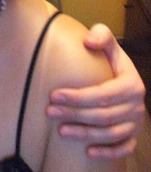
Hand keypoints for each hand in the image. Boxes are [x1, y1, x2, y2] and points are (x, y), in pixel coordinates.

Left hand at [46, 23, 145, 158]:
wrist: (122, 75)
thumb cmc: (110, 58)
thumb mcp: (108, 42)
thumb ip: (100, 34)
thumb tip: (88, 41)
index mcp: (131, 83)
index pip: (103, 94)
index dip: (78, 97)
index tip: (54, 94)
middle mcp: (136, 105)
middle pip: (103, 115)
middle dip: (74, 114)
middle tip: (50, 111)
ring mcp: (136, 123)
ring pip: (110, 133)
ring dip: (84, 134)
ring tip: (60, 131)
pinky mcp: (133, 136)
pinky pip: (123, 148)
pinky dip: (108, 152)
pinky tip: (88, 152)